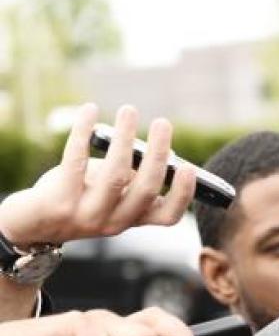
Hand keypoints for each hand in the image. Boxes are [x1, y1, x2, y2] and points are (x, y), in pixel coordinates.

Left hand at [0, 103, 195, 247]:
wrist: (33, 224)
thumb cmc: (79, 198)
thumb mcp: (110, 193)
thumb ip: (132, 176)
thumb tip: (152, 148)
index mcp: (133, 220)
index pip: (168, 216)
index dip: (182, 194)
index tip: (188, 167)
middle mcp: (114, 223)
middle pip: (145, 190)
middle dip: (157, 155)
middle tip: (163, 123)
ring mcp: (87, 216)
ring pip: (115, 176)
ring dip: (125, 140)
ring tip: (129, 111)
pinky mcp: (58, 202)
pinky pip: (76, 161)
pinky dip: (84, 131)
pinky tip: (90, 111)